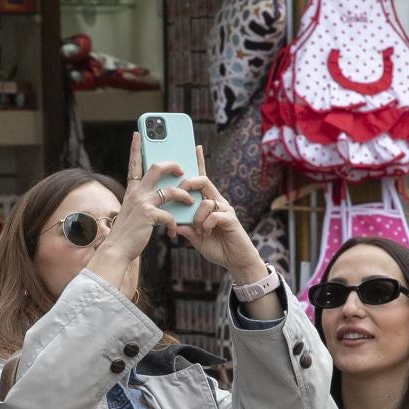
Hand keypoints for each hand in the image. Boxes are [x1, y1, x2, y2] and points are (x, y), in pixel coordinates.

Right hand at [86, 133, 189, 299]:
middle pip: (158, 167)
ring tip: (190, 202)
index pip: (134, 163)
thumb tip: (161, 195)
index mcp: (132, 189)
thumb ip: (144, 201)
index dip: (137, 148)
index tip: (139, 133)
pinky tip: (172, 234)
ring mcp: (142, 202)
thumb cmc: (128, 232)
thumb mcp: (134, 212)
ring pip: (171, 190)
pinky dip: (174, 225)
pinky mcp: (149, 215)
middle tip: (182, 169)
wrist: (117, 250)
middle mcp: (136, 192)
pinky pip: (169, 215)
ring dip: (184, 196)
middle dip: (173, 165)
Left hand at [175, 145, 267, 285]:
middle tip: (181, 192)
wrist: (235, 261)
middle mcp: (217, 202)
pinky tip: (205, 232)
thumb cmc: (216, 247)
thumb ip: (186, 228)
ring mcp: (225, 209)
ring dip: (197, 215)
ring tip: (199, 230)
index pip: (202, 180)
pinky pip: (215, 214)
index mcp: (208, 203)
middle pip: (203, 181)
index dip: (199, 162)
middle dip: (189, 184)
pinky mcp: (231, 219)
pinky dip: (207, 223)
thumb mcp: (196, 238)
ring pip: (206, 200)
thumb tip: (173, 223)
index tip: (194, 147)